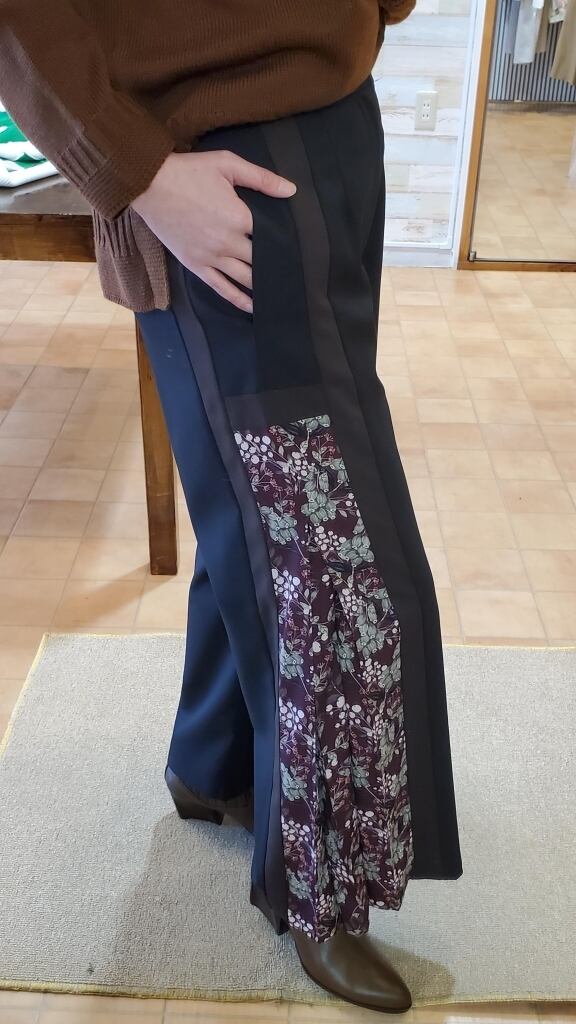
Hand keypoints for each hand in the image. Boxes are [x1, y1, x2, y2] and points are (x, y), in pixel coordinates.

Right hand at [131, 150, 296, 312]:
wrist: (149, 184)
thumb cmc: (189, 171)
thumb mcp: (228, 164)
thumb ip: (262, 179)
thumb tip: (292, 190)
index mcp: (239, 217)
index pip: (272, 237)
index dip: (287, 245)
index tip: (302, 253)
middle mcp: (228, 242)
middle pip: (262, 261)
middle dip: (278, 268)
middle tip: (296, 277)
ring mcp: (211, 257)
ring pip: (246, 279)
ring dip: (264, 287)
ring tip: (280, 295)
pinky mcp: (196, 265)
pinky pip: (222, 288)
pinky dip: (239, 299)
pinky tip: (253, 307)